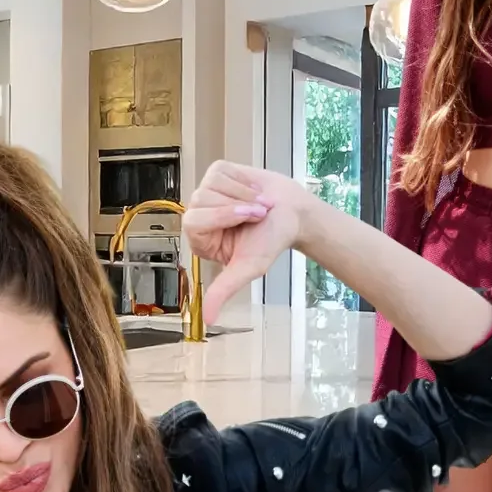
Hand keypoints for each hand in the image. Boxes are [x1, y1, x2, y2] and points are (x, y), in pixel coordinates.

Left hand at [183, 163, 313, 321]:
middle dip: (238, 204)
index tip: (251, 218)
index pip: (197, 219)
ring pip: (214, 183)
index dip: (226, 215)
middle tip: (257, 214)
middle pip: (204, 198)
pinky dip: (243, 180)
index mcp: (200, 238)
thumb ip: (224, 290)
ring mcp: (206, 191)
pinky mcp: (217, 173)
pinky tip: (253, 191)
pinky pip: (223, 171)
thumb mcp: (247, 268)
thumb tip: (208, 320)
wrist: (294, 214)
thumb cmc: (270, 241)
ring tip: (257, 204)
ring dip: (244, 193)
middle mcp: (198, 214)